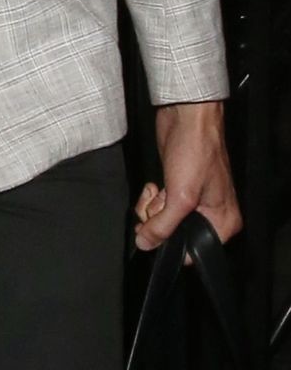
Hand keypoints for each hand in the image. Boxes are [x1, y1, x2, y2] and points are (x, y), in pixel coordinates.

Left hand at [134, 100, 240, 249]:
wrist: (185, 118)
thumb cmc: (196, 150)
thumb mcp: (180, 196)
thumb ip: (163, 226)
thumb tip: (146, 244)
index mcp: (223, 221)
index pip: (195, 251)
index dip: (173, 246)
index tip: (158, 232)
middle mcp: (210, 214)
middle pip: (175, 236)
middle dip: (159, 221)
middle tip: (160, 204)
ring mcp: (191, 201)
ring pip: (162, 221)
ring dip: (152, 208)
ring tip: (158, 190)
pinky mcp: (176, 188)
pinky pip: (158, 206)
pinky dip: (151, 198)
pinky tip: (154, 185)